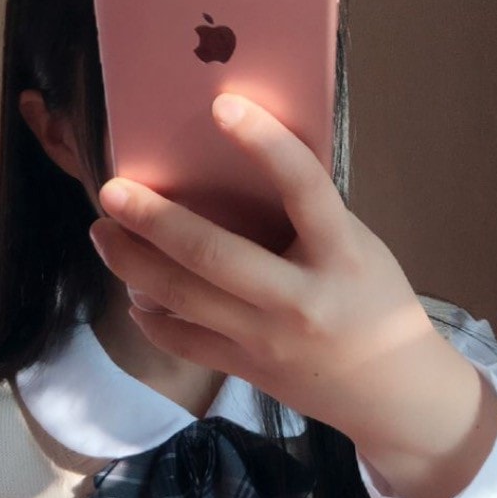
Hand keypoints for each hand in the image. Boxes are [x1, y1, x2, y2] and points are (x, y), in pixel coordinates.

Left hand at [88, 93, 496, 497]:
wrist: (392, 393)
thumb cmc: (374, 304)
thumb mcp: (358, 248)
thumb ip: (309, 216)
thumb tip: (238, 169)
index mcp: (341, 255)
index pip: (303, 188)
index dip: (265, 143)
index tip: (223, 105)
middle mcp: (300, 300)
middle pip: (213, 255)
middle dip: (153, 220)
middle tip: (112, 190)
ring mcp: (267, 341)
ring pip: (185, 301)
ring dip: (133, 265)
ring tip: (104, 234)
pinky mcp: (247, 370)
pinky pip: (184, 342)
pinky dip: (152, 315)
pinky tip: (133, 292)